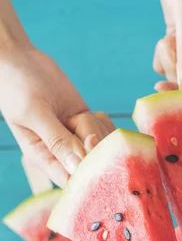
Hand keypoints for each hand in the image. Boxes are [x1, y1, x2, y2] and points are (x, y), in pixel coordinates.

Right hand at [0, 45, 113, 186]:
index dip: (86, 173)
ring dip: (98, 130)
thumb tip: (77, 167)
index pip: (70, 180)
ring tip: (79, 115)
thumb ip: (56, 140)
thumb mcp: (34, 113)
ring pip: (103, 148)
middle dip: (93, 146)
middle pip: (92, 164)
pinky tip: (91, 113)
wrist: (19, 60)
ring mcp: (76, 138)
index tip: (91, 149)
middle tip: (81, 124)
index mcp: (43, 157)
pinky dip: (104, 123)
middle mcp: (62, 152)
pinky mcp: (86, 124)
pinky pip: (106, 132)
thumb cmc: (17, 86)